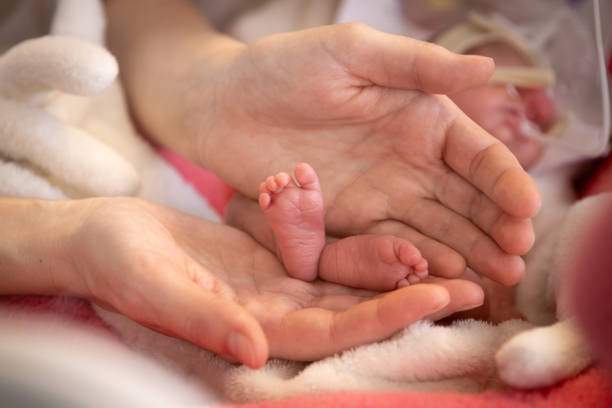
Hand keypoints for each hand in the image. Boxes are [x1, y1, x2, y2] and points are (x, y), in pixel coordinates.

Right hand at [66, 197, 482, 365]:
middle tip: (473, 283)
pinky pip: (327, 254)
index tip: (435, 296)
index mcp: (250, 327)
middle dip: (411, 300)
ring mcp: (274, 286)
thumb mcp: (154, 286)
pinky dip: (364, 248)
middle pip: (354, 313)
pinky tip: (400, 233)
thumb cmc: (116, 264)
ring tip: (453, 259)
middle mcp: (272, 313)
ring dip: (399, 274)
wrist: (102, 237)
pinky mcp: (270, 258)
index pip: (331, 330)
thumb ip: (203, 318)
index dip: (382, 317)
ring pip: (348, 284)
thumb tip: (252, 350)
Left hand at [192, 24, 539, 284]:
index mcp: (421, 119)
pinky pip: (389, 246)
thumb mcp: (353, 53)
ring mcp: (380, 196)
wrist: (222, 104)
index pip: (476, 155)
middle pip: (465, 201)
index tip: (527, 209)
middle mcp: (409, 163)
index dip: (505, 181)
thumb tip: (489, 68)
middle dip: (496, 228)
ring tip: (498, 277)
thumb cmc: (283, 67)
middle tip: (520, 258)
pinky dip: (417, 262)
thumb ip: (418, 66)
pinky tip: (442, 277)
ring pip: (435, 229)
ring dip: (467, 253)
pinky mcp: (346, 224)